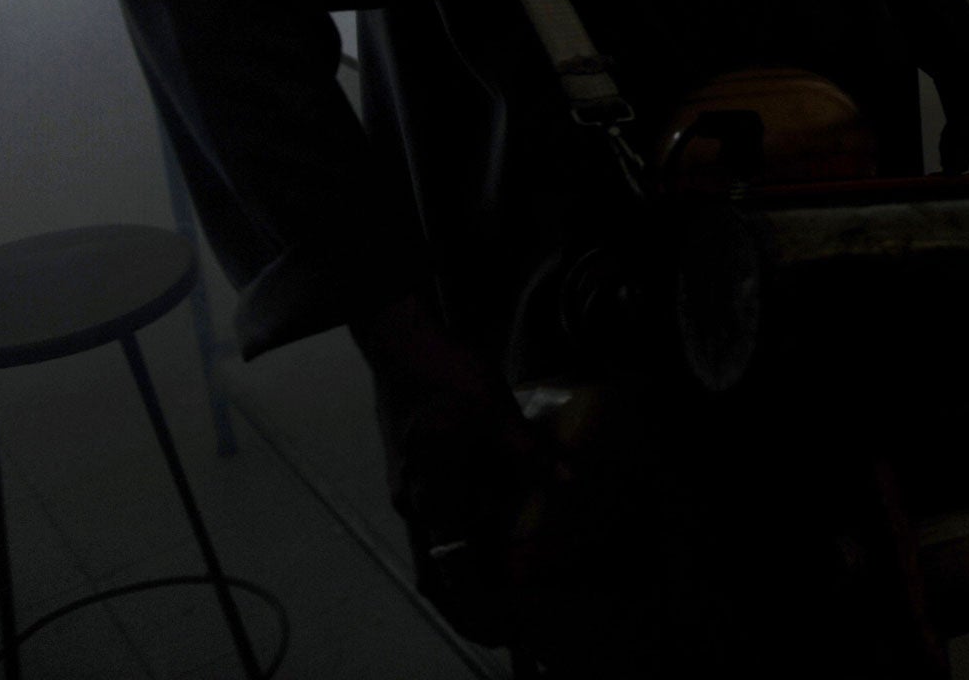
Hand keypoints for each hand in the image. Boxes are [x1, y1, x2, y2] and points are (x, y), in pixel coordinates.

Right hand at [352, 293, 545, 641]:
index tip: (504, 626)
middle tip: (514, 618)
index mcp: (431, 491)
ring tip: (513, 582)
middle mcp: (413, 501)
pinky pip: (437, 524)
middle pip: (439, 569)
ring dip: (470, 570)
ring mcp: (408, 490)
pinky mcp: (413, 476)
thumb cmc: (444, 372)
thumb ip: (527, 452)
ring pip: (436, 548)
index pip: (448, 568)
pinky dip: (464, 540)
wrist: (399, 342)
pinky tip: (497, 534)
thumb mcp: (495, 409)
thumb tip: (568, 482)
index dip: (475, 603)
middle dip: (474, 600)